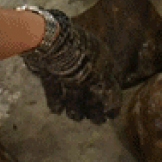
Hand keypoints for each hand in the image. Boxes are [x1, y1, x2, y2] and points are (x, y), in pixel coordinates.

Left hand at [19, 8, 120, 122]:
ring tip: (75, 116)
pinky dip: (55, 99)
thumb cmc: (78, 56)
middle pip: (91, 89)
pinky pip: (53, 88)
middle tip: (96, 120)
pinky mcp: (48, 71)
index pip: (109, 84)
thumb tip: (113, 106)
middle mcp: (85, 64)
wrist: (49, 41)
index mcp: (101, 60)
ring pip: (72, 91)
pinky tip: (57, 109)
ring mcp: (66, 68)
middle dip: (93, 106)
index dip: (111, 101)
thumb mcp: (100, 75)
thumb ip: (108, 91)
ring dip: (74, 105)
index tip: (111, 115)